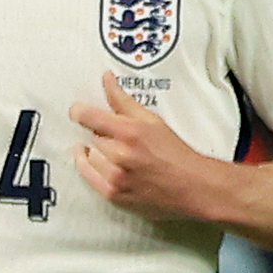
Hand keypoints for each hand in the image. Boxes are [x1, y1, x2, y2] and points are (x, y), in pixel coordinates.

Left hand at [71, 73, 227, 225]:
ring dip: (98, 154)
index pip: (86, 115)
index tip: (80, 113)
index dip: (80, 112)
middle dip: (102, 136)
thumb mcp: (152, 120)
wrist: (192, 187)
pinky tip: (104, 165)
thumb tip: (106, 79)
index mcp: (130, 132)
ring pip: (88, 156)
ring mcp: (115, 177)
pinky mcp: (112, 194)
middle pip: (90, 136)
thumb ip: (122, 100)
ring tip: (117, 155)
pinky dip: (91, 168)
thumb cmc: (175, 153)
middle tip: (118, 139)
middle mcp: (120, 155)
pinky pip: (87, 176)